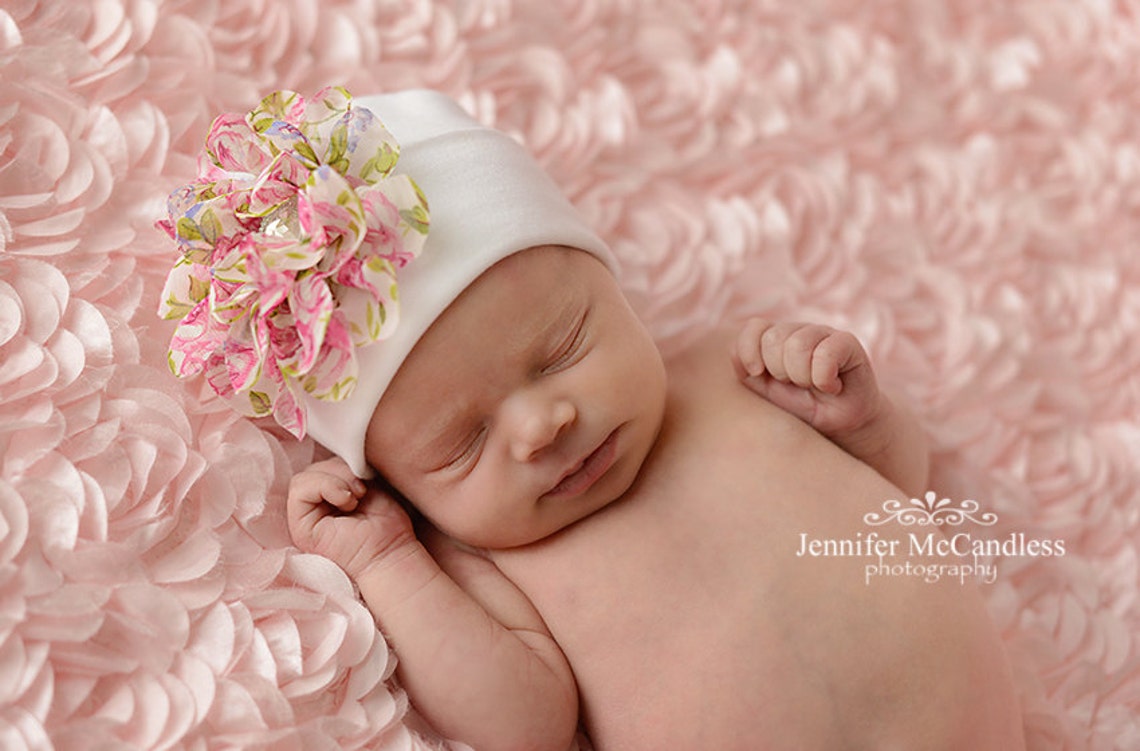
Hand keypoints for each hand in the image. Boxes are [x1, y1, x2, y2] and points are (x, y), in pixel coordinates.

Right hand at [287, 457, 416, 579]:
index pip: (320, 466)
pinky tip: (347, 502)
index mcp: (326, 498)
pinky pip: (299, 490)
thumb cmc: (385, 522)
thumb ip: (348, 468)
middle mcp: (312, 509)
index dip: (341, 464)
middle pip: (311, 469)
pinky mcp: (301, 529)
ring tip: (356, 496)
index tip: (365, 477)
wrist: (392, 551)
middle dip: (339, 470)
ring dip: (334, 479)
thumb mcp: (367, 484)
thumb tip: (338, 448)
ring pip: (303, 477)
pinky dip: (325, 487)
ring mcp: (304, 520)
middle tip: (362, 488)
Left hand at [732, 319, 882, 437]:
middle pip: (773, 338)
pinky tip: (830, 387)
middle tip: (796, 385)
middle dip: (779, 371)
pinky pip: (826, 352)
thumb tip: (736, 351)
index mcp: (775, 339)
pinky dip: (823, 378)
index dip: (749, 351)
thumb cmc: (801, 410)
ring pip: (798, 344)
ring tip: (813, 386)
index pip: (754, 328)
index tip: (756, 373)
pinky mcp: (848, 343)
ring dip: (802, 376)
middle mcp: (798, 331)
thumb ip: (745, 370)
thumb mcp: (765, 392)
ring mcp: (823, 333)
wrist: (840, 429)